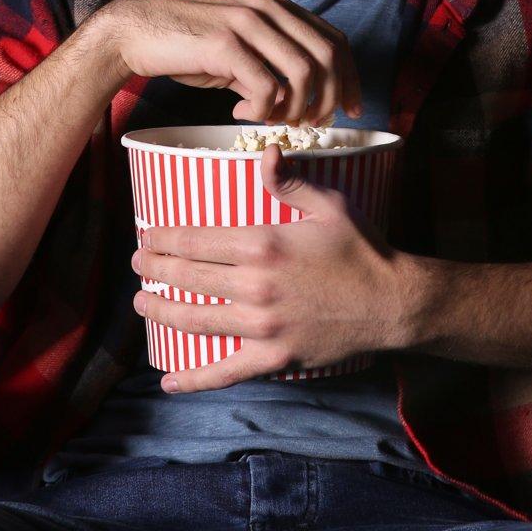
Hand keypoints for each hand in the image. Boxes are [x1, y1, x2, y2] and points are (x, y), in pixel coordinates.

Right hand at [99, 0, 361, 124]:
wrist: (136, 32)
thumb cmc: (187, 44)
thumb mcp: (238, 48)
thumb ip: (268, 65)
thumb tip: (291, 102)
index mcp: (277, 7)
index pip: (334, 41)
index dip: (351, 78)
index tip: (353, 109)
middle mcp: (269, 9)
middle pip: (327, 57)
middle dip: (329, 99)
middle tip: (311, 124)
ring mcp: (248, 23)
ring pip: (302, 73)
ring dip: (296, 108)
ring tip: (274, 121)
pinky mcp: (225, 44)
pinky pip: (266, 87)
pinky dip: (262, 110)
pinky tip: (239, 114)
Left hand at [130, 144, 412, 390]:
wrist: (393, 303)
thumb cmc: (362, 249)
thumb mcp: (329, 204)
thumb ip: (289, 181)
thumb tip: (263, 151)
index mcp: (263, 243)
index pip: (194, 239)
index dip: (162, 237)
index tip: (146, 235)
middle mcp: (255, 285)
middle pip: (186, 277)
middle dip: (153, 269)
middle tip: (137, 264)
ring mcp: (261, 326)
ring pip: (194, 320)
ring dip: (160, 311)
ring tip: (141, 303)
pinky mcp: (273, 358)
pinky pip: (224, 372)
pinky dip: (194, 379)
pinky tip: (168, 381)